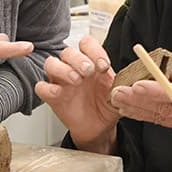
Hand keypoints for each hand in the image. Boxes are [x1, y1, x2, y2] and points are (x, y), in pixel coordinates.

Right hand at [35, 36, 118, 153]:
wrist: (101, 127)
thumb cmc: (107, 105)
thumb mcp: (119, 91)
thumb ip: (122, 82)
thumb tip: (130, 78)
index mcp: (91, 62)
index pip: (86, 44)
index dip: (94, 51)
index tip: (103, 65)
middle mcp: (74, 68)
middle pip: (67, 52)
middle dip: (78, 59)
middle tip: (89, 71)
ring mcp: (62, 81)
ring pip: (51, 63)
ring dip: (63, 69)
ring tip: (77, 80)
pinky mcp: (53, 97)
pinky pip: (41, 87)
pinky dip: (48, 88)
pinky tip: (60, 93)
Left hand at [111, 63, 171, 143]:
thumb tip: (164, 72)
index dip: (158, 91)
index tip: (138, 85)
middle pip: (167, 109)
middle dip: (140, 101)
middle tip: (119, 92)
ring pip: (162, 117)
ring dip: (138, 109)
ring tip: (119, 100)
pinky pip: (164, 122)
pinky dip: (146, 115)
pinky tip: (130, 110)